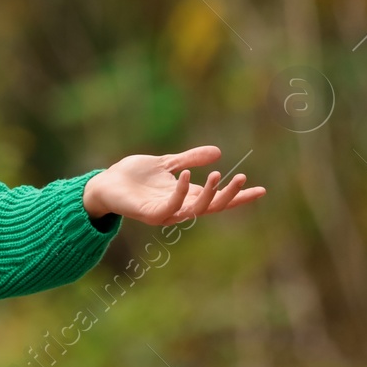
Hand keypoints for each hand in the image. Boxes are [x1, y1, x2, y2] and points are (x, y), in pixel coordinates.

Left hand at [83, 145, 265, 225]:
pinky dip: (180, 192)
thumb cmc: (134, 176)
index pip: (218, 199)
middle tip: (241, 178)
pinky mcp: (150, 214)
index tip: (261, 191)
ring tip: (220, 175)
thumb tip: (218, 152)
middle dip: (229, 196)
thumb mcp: (167, 163)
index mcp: (186, 196)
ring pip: (196, 209)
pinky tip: (186, 175)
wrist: (105, 183)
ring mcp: (166, 213)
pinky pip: (170, 206)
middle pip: (212, 207)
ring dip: (210, 194)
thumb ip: (190, 159)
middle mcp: (179, 207)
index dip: (239, 196)